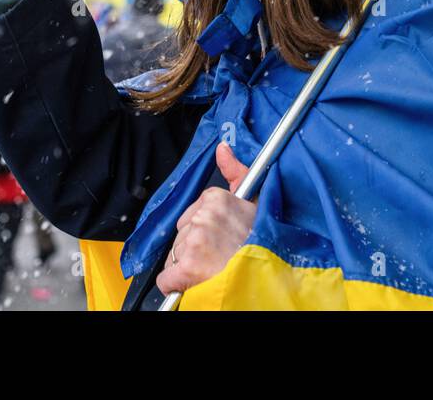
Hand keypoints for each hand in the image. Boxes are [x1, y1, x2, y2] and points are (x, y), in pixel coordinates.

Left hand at [155, 142, 256, 295]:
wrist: (266, 278)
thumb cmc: (261, 242)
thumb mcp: (254, 200)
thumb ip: (236, 171)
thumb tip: (222, 148)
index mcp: (216, 198)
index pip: (193, 215)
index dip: (206, 231)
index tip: (222, 239)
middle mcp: (204, 217)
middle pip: (182, 234)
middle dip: (195, 247)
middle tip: (219, 255)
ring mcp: (195, 241)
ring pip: (175, 255)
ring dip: (189, 265)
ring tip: (214, 268)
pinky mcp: (187, 267)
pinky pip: (166, 278)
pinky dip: (176, 285)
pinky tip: (196, 281)